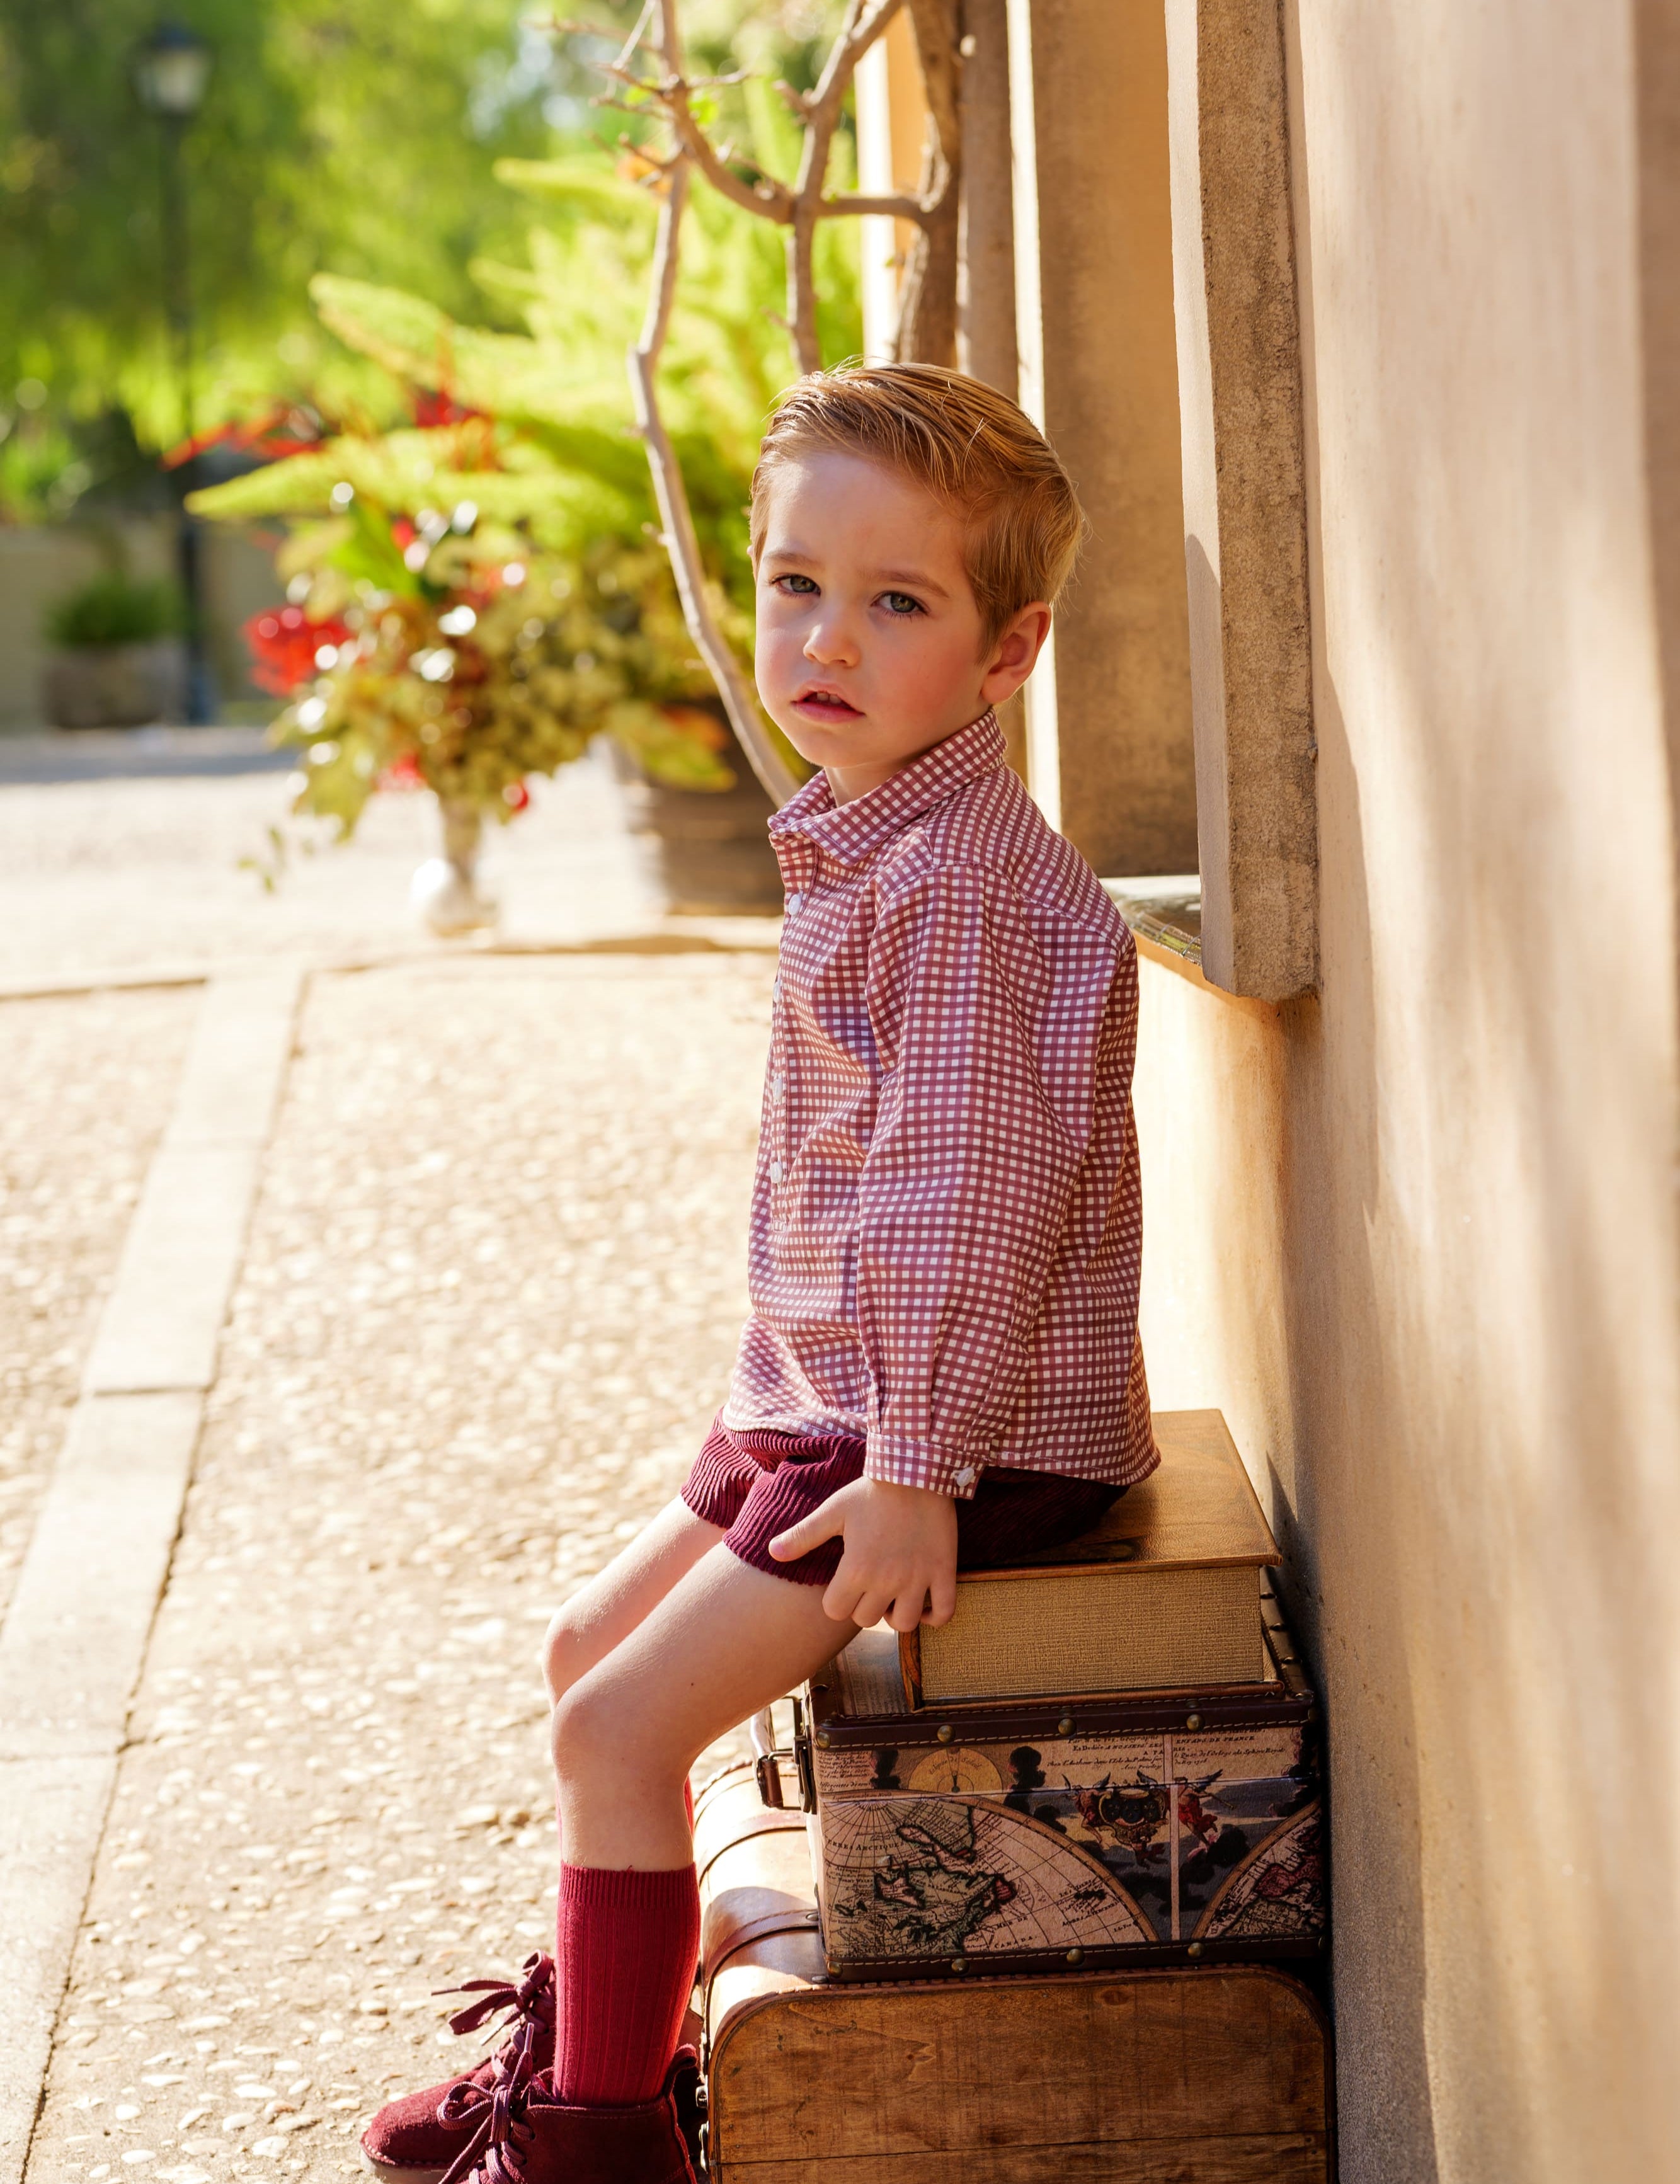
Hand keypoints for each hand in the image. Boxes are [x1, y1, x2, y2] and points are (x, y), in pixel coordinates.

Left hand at [768, 1476, 958, 1631]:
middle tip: (868, 1587)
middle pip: (867, 1621)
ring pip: (904, 1625)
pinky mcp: (943, 1572)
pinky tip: (923, 1603)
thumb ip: (803, 1535)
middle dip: (863, 1607)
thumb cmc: (871, 1492)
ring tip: (894, 1595)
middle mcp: (887, 1580)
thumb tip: (772, 1552)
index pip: (836, 1612)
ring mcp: (918, 1579)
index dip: (836, 1601)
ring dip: (897, 1615)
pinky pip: (944, 1612)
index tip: (843, 1585)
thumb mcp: (833, 1511)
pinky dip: (934, 1616)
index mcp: (856, 1569)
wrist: (916, 1470)